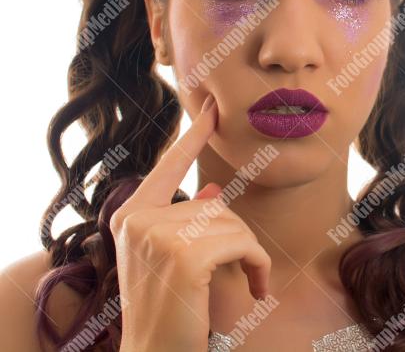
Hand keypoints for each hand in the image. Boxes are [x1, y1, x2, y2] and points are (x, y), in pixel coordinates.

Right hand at [110, 94, 270, 351]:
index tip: (210, 107)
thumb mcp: (176, 261)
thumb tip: (210, 188)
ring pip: (232, 223)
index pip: (168, 166)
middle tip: (248, 273)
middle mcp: (137, 219)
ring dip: (250, 255)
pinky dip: (259, 266)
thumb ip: (190, 222)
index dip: (193, 137)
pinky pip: (242, 243)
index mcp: (130, 216)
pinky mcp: (183, 254)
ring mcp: (157, 234)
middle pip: (215, 204)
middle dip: (237, 238)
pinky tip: (256, 290)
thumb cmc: (170, 311)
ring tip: (249, 284)